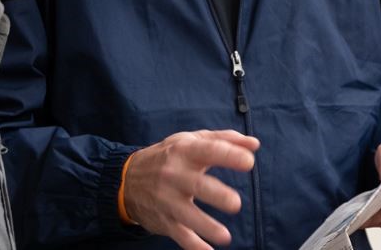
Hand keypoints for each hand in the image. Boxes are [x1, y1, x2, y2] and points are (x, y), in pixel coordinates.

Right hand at [123, 129, 258, 249]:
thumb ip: (224, 140)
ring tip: (225, 237)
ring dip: (206, 226)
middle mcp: (174, 174)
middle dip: (216, 195)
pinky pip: (180, 235)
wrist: (126, 178)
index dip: (228, 155)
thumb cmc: (169, 156)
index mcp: (184, 151)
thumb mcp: (191, 141)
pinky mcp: (164, 220)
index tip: (249, 162)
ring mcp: (167, 199)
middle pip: (197, 185)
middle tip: (236, 203)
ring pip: (187, 214)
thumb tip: (254, 145)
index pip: (208, 150)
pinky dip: (193, 246)